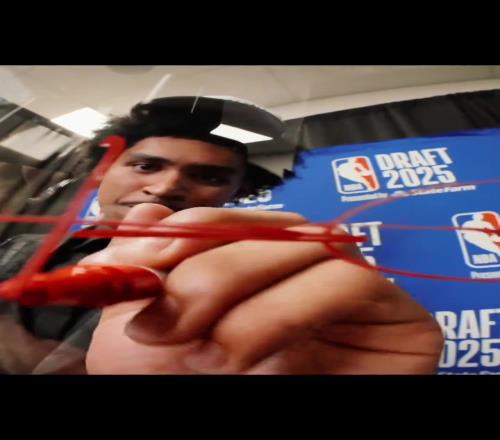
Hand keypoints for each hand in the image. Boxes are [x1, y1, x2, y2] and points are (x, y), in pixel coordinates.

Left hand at [82, 204, 442, 373]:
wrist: (238, 436)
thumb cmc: (195, 394)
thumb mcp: (155, 334)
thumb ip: (151, 270)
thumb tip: (148, 213)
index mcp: (264, 266)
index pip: (239, 218)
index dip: (189, 228)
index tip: (138, 258)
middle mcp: (310, 270)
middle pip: (276, 226)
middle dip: (211, 268)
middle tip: (163, 318)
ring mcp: (353, 290)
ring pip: (313, 245)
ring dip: (247, 292)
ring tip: (210, 352)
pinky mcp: (397, 319)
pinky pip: (351, 283)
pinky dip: (287, 309)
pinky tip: (250, 351)